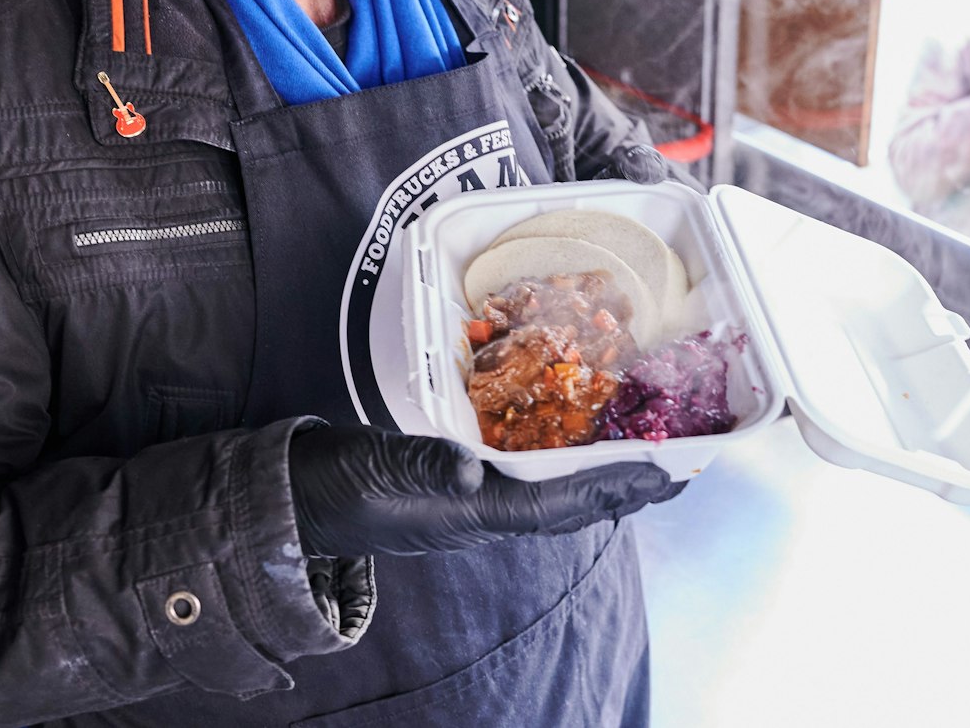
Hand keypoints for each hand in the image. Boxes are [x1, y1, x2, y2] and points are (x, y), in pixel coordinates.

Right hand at [288, 427, 682, 557]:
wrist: (291, 498)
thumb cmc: (331, 483)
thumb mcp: (375, 465)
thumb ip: (422, 464)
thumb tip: (469, 470)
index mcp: (468, 514)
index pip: (557, 506)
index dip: (609, 489)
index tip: (661, 473)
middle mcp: (478, 516)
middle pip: (568, 509)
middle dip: (622, 492)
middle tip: (678, 470)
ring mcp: (469, 506)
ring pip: (552, 498)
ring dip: (599, 482)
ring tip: (643, 463)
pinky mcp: (457, 491)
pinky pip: (526, 484)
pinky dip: (561, 469)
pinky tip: (574, 453)